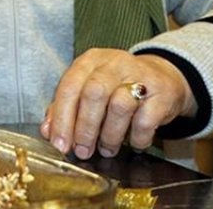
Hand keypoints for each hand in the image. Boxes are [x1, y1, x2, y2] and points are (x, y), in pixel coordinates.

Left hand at [40, 49, 195, 158]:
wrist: (163, 77)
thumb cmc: (117, 87)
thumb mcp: (88, 89)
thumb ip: (66, 108)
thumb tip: (48, 132)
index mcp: (90, 61)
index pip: (70, 87)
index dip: (62, 118)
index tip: (60, 143)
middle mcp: (114, 64)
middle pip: (93, 94)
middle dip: (84, 128)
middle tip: (82, 151)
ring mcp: (140, 76)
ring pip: (119, 107)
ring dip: (109, 135)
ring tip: (106, 149)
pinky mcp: (162, 93)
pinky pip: (145, 120)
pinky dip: (136, 138)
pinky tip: (133, 143)